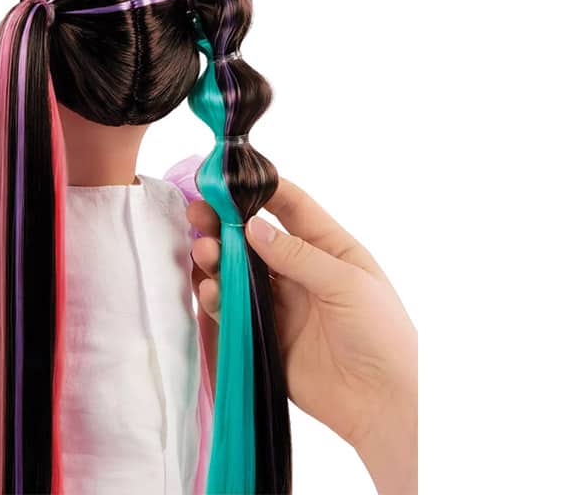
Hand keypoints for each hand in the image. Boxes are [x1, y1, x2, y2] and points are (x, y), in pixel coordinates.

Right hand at [188, 177, 417, 494]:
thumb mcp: (347, 283)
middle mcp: (300, 272)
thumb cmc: (383, 335)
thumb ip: (298, 255)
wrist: (383, 402)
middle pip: (254, 240)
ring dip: (216, 261)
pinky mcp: (265, 336)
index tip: (228, 179)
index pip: (291, 207)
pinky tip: (209, 291)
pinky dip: (216, 299)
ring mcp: (281, 305)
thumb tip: (253, 229)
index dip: (260, 189)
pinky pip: (234, 312)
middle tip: (198, 216)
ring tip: (203, 254)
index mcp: (329, 249)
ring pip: (237, 274)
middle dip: (224, 226)